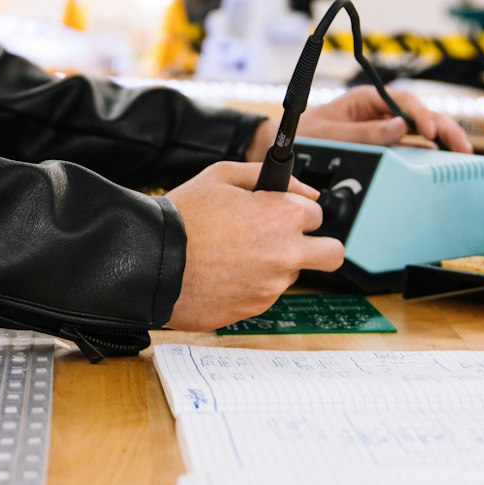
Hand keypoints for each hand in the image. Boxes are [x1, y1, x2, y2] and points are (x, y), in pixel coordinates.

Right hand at [165, 161, 343, 330]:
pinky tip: (223, 272)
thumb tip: (305, 191)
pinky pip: (265, 293)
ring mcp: (273, 285)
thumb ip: (268, 177)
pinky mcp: (255, 308)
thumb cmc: (183, 216)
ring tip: (234, 254)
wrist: (151, 261)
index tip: (279, 212)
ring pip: (292, 274)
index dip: (296, 210)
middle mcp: (287, 252)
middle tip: (289, 240)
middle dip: (318, 246)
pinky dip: (251, 284)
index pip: (317, 213)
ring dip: (275, 265)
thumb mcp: (221, 175)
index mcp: (283, 215)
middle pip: (332, 254)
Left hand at [245, 84, 472, 160]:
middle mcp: (379, 112)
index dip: (421, 115)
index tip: (430, 131)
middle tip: (462, 148)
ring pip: (421, 132)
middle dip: (444, 129)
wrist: (283, 148)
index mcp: (366, 100)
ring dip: (442, 142)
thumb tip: (400, 128)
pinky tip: (443, 164)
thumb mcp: (331, 133)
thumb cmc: (303, 134)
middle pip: (420, 116)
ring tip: (461, 157)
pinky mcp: (384, 147)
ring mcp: (384, 130)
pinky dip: (429, 155)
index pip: (404, 101)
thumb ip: (364, 133)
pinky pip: (411, 148)